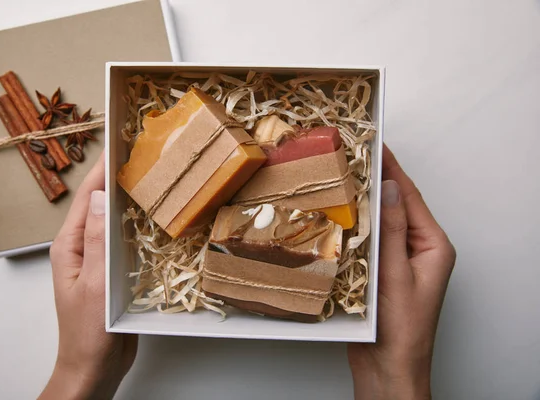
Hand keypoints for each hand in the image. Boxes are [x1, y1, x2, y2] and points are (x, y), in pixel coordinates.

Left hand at [39, 152, 137, 399]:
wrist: (94, 367)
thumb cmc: (90, 332)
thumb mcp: (95, 284)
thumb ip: (97, 241)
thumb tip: (99, 197)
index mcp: (70, 246)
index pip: (86, 198)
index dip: (101, 170)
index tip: (118, 144)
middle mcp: (81, 248)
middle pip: (98, 203)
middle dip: (116, 178)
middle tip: (141, 155)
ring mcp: (96, 259)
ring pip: (112, 219)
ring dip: (128, 198)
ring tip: (150, 177)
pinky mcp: (111, 271)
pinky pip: (123, 239)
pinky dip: (137, 223)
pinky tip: (154, 216)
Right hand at [347, 145, 456, 399]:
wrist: (388, 368)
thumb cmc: (401, 333)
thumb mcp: (397, 277)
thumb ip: (393, 232)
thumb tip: (391, 189)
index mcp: (433, 247)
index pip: (411, 198)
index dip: (393, 170)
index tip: (377, 145)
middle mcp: (418, 250)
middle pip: (397, 205)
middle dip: (378, 180)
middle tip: (357, 155)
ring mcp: (400, 260)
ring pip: (382, 221)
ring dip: (366, 201)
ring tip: (346, 176)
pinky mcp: (382, 271)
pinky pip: (371, 239)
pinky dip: (357, 224)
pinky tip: (341, 213)